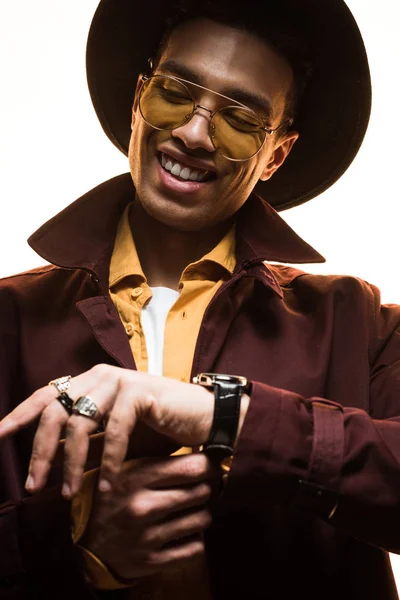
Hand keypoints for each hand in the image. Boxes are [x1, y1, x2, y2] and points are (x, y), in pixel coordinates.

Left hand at [0, 365, 214, 495]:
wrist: (202, 417)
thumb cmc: (158, 427)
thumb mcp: (113, 433)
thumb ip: (86, 439)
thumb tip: (51, 460)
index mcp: (90, 381)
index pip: (46, 395)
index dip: (20, 415)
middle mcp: (99, 376)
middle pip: (55, 413)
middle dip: (40, 452)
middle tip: (32, 485)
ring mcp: (119, 381)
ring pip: (80, 426)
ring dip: (72, 465)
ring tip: (70, 495)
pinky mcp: (139, 392)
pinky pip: (114, 433)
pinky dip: (110, 463)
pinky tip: (109, 487)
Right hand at [83, 454, 214, 579]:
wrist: (88, 543)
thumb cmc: (114, 498)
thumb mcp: (126, 471)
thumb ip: (157, 461)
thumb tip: (201, 450)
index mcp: (136, 478)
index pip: (191, 468)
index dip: (208, 465)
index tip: (208, 466)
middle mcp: (142, 506)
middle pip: (201, 491)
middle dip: (204, 489)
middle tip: (198, 488)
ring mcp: (147, 536)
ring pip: (202, 519)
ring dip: (200, 515)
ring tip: (190, 511)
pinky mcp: (152, 561)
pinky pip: (195, 549)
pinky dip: (195, 541)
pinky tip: (184, 534)